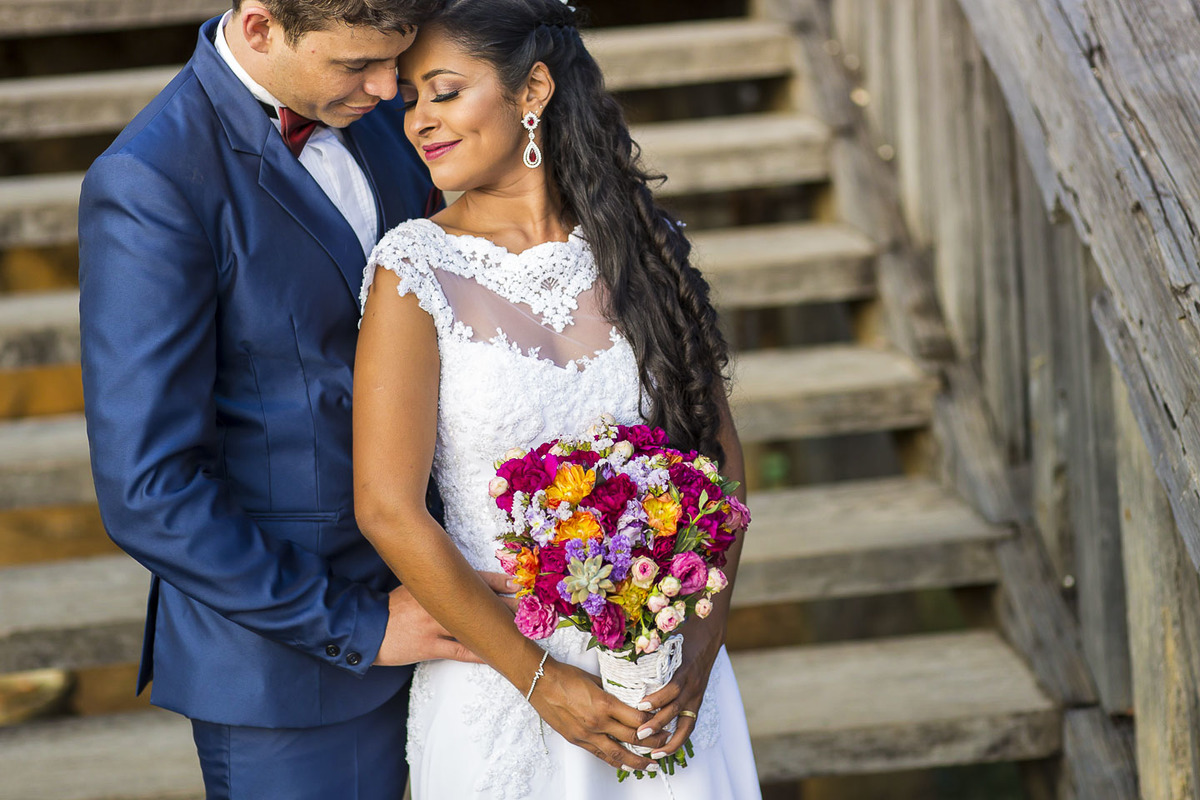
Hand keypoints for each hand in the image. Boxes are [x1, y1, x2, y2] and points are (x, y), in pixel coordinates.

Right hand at [373, 571, 517, 665]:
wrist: (367, 628)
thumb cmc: (394, 607)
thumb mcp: (416, 587)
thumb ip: (438, 585)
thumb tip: (463, 582)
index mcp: (436, 584)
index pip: (474, 579)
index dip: (499, 582)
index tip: (520, 583)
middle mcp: (438, 601)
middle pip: (479, 602)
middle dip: (506, 605)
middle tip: (532, 606)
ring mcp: (435, 625)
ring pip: (473, 627)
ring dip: (496, 629)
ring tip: (520, 631)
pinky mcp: (429, 647)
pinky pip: (459, 651)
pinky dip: (479, 653)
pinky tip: (496, 656)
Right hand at [529, 659, 672, 772]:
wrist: (540, 682)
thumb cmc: (566, 676)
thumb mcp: (595, 679)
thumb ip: (612, 692)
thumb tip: (627, 697)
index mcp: (605, 704)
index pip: (638, 719)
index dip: (653, 723)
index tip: (663, 723)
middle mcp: (597, 722)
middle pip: (632, 738)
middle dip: (652, 743)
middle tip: (665, 744)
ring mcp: (586, 734)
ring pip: (617, 754)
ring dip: (636, 762)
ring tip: (650, 766)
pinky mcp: (576, 740)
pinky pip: (599, 754)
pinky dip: (614, 761)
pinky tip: (624, 764)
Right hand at [635, 620, 724, 758]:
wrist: (709, 630)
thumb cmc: (692, 652)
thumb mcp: (687, 677)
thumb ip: (672, 689)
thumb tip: (647, 699)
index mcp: (694, 701)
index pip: (686, 730)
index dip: (674, 745)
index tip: (657, 757)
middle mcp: (694, 697)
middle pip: (681, 728)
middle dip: (665, 744)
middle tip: (647, 754)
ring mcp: (691, 685)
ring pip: (674, 711)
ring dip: (657, 723)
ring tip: (640, 732)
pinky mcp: (686, 671)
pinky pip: (672, 689)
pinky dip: (658, 698)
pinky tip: (644, 702)